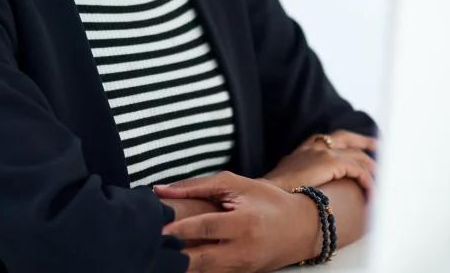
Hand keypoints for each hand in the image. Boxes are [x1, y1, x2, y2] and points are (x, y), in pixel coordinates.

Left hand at [154, 172, 320, 271]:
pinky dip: (191, 268)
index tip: (155, 226)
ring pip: (202, 272)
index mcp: (244, 223)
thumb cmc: (266, 200)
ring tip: (156, 253)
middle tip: (149, 245)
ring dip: (179, 264)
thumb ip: (198, 186)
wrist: (300, 228)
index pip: (205, 227)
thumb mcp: (236, 184)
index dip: (178, 228)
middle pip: (200, 259)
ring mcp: (241, 269)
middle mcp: (243, 251)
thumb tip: (161, 189)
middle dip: (173, 254)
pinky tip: (175, 259)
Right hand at [262, 131, 376, 195]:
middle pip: (348, 139)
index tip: (363, 146)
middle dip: (367, 143)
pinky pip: (359, 170)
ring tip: (383, 182)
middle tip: (381, 148)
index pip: (333, 138)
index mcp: (307, 148)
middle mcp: (316, 146)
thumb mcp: (290, 177)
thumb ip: (303, 174)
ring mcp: (324, 152)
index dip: (351, 141)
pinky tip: (373, 193)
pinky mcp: (331, 162)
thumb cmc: (276, 192)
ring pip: (358, 157)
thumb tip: (312, 186)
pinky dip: (369, 182)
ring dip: (373, 171)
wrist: (267, 193)